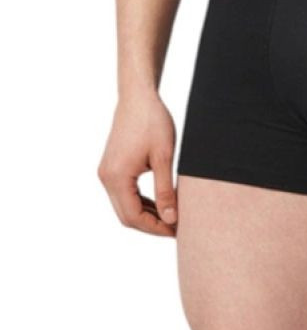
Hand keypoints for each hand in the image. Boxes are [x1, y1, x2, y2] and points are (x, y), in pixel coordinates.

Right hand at [98, 91, 177, 236]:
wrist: (138, 97)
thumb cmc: (153, 122)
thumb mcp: (163, 157)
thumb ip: (166, 190)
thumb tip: (170, 219)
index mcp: (116, 177)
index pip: (133, 217)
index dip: (155, 228)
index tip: (177, 232)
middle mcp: (106, 178)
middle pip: (126, 215)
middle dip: (151, 225)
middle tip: (177, 229)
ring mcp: (107, 172)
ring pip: (125, 206)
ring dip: (146, 215)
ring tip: (172, 218)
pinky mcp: (112, 167)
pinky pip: (125, 193)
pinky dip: (141, 202)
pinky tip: (161, 204)